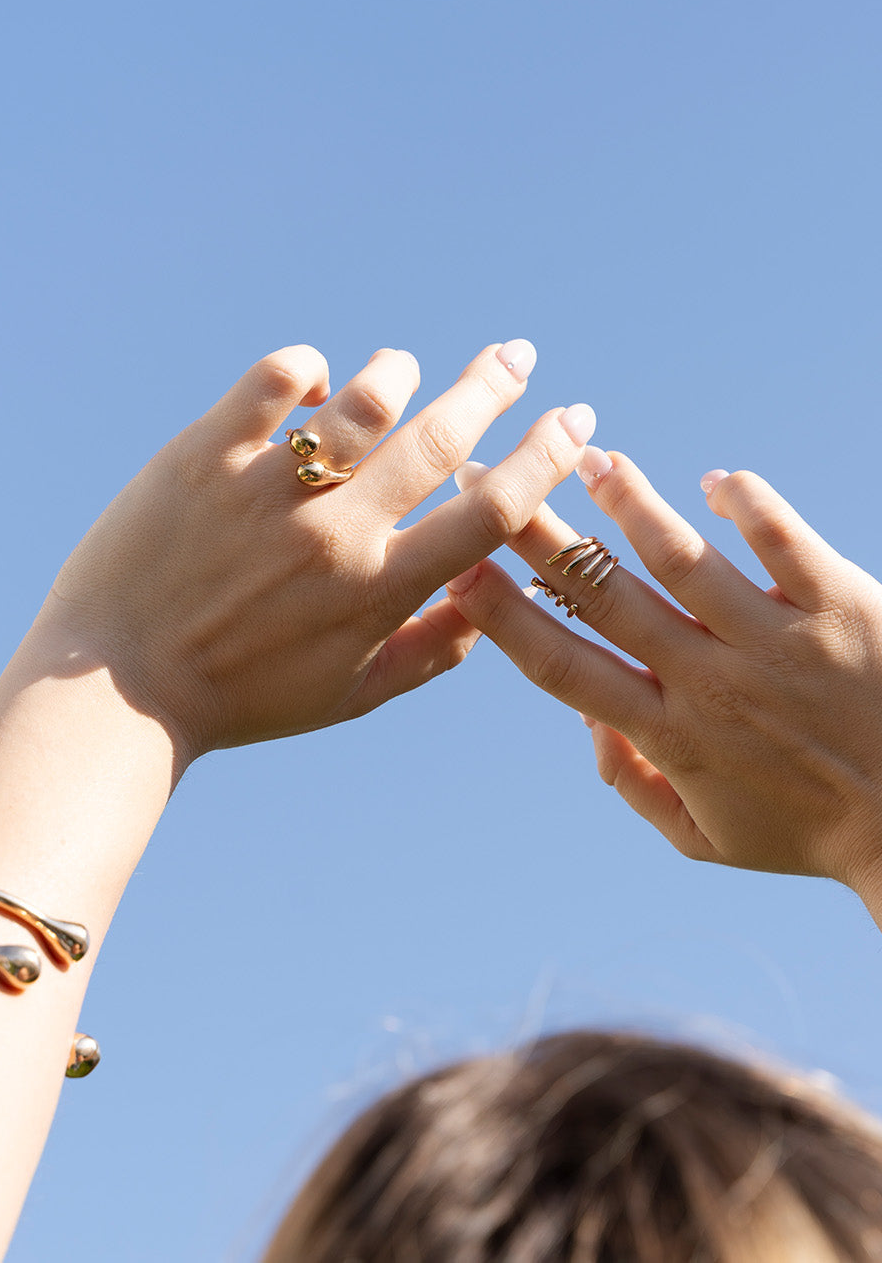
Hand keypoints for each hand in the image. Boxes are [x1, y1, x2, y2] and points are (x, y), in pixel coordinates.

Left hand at [32, 343, 595, 763]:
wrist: (111, 689)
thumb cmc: (237, 699)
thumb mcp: (346, 698)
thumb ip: (428, 654)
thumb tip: (487, 605)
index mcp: (377, 590)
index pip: (489, 511)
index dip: (543, 459)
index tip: (571, 421)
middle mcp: (334, 533)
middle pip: (441, 437)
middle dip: (493, 387)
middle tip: (517, 355)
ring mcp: (269, 489)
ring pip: (365, 397)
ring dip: (396, 373)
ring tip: (403, 368)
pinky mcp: (206, 455)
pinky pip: (277, 378)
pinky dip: (306, 368)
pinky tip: (309, 382)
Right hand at [447, 451, 881, 901]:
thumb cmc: (808, 832)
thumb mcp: (703, 840)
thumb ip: (630, 781)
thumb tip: (583, 717)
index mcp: (669, 734)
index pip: (560, 666)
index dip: (500, 615)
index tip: (456, 568)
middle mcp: (710, 680)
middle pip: (601, 594)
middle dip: (534, 533)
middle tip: (490, 480)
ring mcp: (775, 640)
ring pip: (680, 554)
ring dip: (627, 500)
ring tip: (587, 456)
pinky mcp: (841, 605)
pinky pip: (781, 539)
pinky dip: (743, 502)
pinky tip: (716, 482)